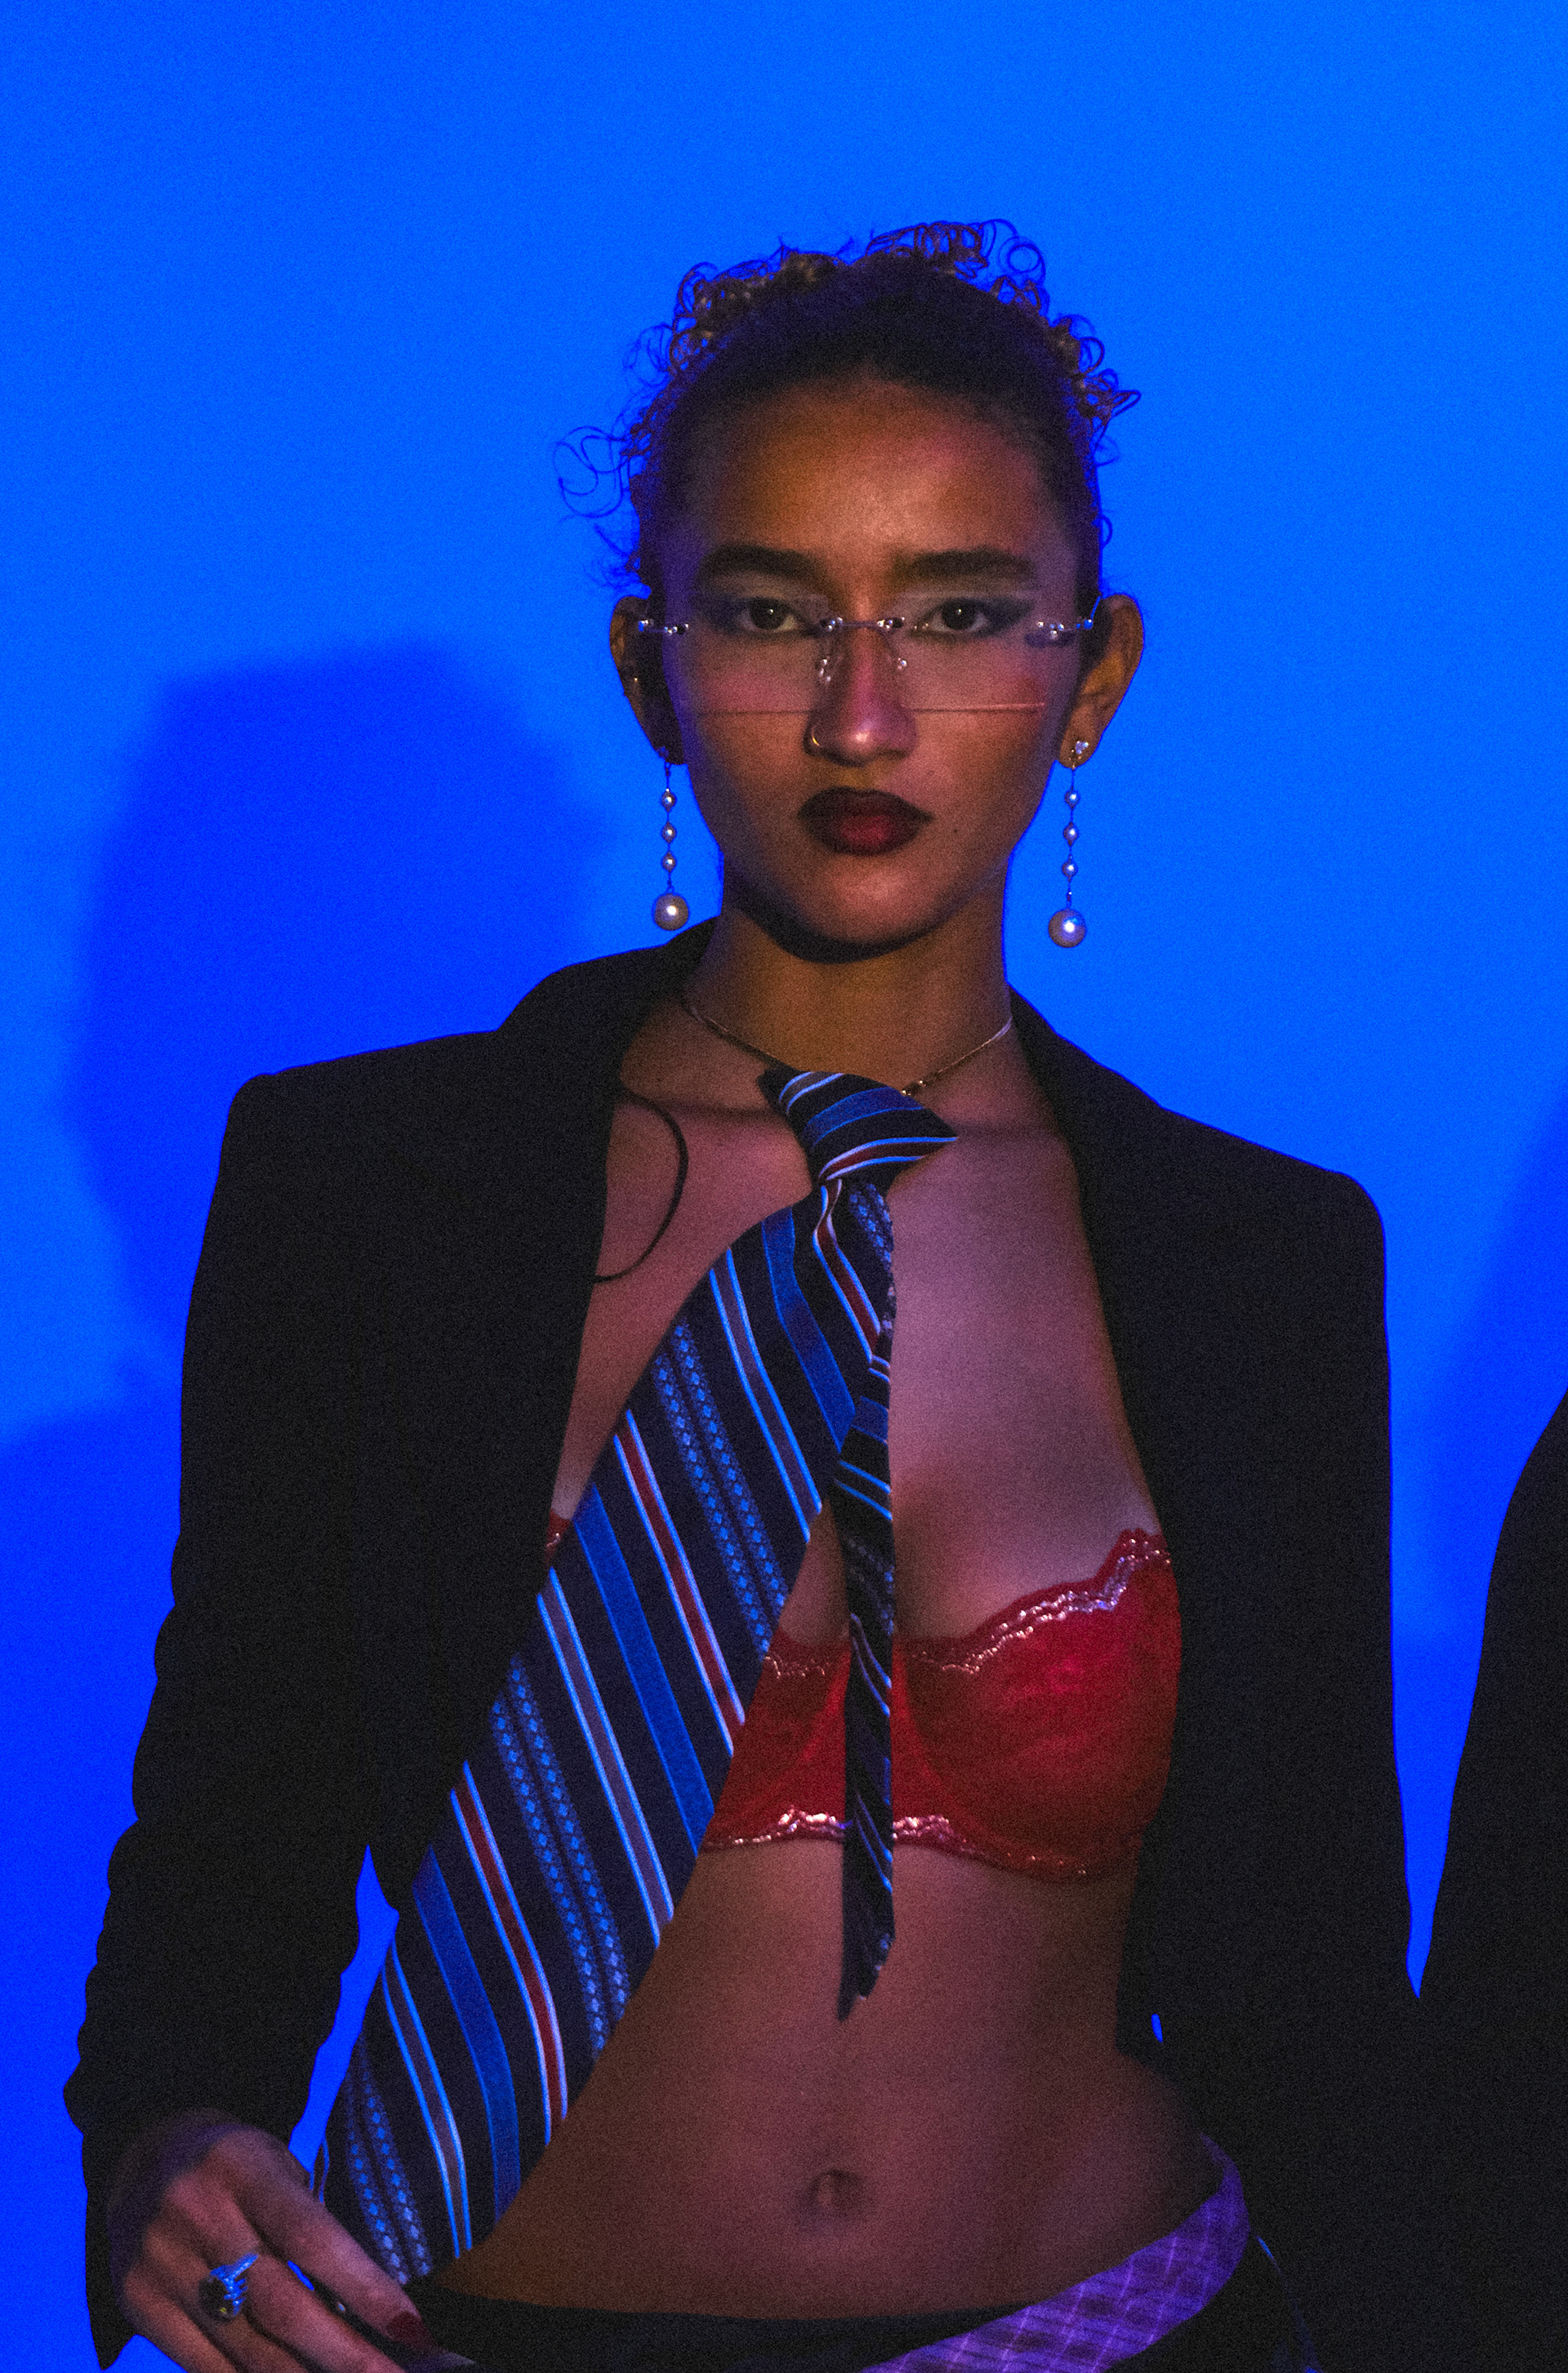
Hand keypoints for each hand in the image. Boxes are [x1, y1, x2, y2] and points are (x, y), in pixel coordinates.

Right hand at [108, 2112, 460, 2370]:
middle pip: (282, 2307)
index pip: (312, 2238)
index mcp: (241, 2168)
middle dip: (346, 2356)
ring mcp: (161, 2267)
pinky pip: (207, 2368)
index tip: (413, 2330)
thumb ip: (315, 2231)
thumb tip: (380, 2314)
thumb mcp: (279, 2169)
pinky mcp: (139, 2308)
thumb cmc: (239, 2168)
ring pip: (247, 2349)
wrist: (142, 2159)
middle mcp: (197, 2216)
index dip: (365, 2289)